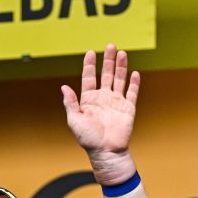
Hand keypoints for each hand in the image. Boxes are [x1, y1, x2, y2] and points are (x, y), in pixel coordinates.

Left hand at [61, 44, 139, 184]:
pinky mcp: (128, 109)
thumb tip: (63, 86)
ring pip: (119, 80)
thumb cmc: (88, 139)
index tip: (91, 52)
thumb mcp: (74, 120)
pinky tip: (134, 73)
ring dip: (121, 66)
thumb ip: (70, 103)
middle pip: (106, 74)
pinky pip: (132, 93)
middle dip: (108, 60)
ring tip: (122, 53)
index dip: (90, 65)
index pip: (89, 78)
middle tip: (110, 45)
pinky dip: (134, 83)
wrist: (106, 152)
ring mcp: (116, 102)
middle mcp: (103, 98)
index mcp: (89, 100)